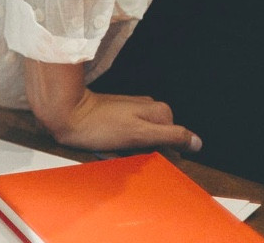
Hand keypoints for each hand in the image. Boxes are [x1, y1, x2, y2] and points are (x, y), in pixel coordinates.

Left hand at [24, 58, 200, 152]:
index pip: (175, 143)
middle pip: (159, 143)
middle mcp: (149, 109)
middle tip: (123, 149)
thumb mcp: (139, 134)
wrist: (66, 113)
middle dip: (143, 152)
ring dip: (129, 151)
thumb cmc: (99, 125)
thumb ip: (170, 137)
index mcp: (160, 112)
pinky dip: (119, 147)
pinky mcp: (119, 118)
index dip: (159, 154)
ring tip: (111, 146)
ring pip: (143, 143)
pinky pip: (127, 141)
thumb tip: (198, 142)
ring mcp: (134, 113)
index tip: (140, 153)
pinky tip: (105, 145)